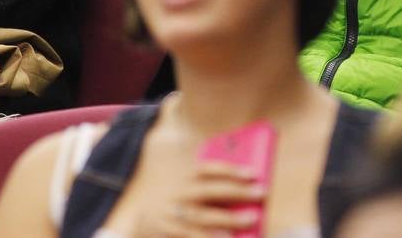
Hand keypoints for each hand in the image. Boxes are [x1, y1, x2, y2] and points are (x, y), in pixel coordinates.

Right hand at [136, 160, 265, 236]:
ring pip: (200, 218)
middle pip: (209, 191)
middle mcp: (177, 195)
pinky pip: (188, 236)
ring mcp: (170, 216)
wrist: (141, 222)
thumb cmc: (176, 203)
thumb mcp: (187, 190)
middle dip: (236, 192)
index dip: (231, 169)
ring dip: (226, 220)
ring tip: (249, 222)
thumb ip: (210, 188)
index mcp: (184, 179)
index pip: (208, 169)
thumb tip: (245, 191)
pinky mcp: (166, 234)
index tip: (254, 173)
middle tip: (260, 194)